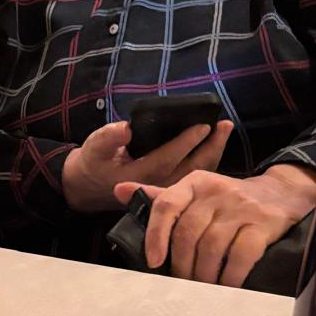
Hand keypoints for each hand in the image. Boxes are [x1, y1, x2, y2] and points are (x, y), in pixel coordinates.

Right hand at [61, 118, 233, 213]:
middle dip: (211, 146)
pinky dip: (209, 161)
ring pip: (197, 174)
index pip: (169, 157)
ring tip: (225, 131)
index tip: (204, 125)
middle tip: (225, 124)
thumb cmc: (95, 163)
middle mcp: (158, 184)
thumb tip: (127, 128)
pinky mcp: (171, 191)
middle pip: (192, 167)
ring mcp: (166, 189)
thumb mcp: (94, 147)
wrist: (91, 187)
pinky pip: (195, 178)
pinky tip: (216, 146)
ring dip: (214, 153)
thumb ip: (109, 137)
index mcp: (140, 174)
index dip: (187, 142)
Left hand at [113, 163, 315, 286]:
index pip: (166, 205)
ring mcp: (241, 206)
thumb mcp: (195, 191)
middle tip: (181, 284)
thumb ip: (160, 196)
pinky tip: (227, 287)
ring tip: (201, 290)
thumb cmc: (228, 199)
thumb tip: (119, 190)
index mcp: (194, 182)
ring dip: (204, 275)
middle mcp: (216, 190)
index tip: (154, 262)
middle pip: (188, 232)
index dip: (156, 235)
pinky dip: (231, 276)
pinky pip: (242, 255)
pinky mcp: (263, 223)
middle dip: (181, 265)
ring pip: (212, 247)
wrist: (281, 192)